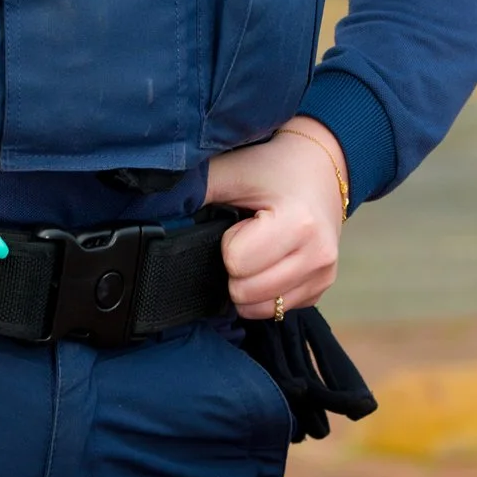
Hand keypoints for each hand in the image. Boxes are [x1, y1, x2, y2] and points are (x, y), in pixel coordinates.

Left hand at [203, 118, 347, 320]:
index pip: (235, 262)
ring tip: (259, 248)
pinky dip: (265, 291)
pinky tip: (272, 259)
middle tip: (248, 235)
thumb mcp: (235, 169)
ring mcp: (323, 276)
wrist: (322, 166)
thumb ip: (197, 189)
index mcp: (299, 224)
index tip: (240, 221)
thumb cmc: (275, 166)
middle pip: (246, 292)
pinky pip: (277, 310)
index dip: (228, 241)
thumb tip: (152, 207)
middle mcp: (318, 255)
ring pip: (260, 309)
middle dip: (236, 266)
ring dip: (248, 283)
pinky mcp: (322, 288)